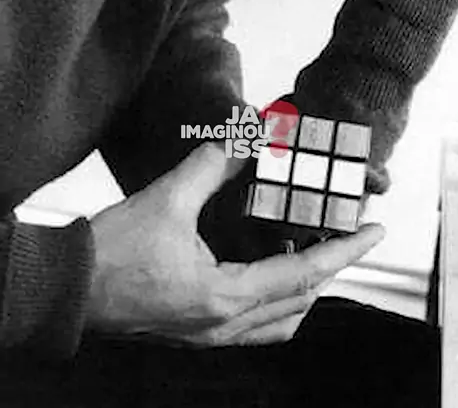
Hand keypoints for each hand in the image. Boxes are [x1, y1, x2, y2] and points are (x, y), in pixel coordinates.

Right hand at [87, 142, 383, 345]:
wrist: (68, 290)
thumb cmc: (112, 252)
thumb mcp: (166, 199)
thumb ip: (211, 165)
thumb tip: (243, 135)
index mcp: (223, 297)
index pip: (304, 275)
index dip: (344, 250)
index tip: (375, 232)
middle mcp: (223, 325)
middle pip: (299, 304)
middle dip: (328, 268)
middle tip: (342, 234)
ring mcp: (208, 336)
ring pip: (279, 323)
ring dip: (302, 290)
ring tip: (307, 252)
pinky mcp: (194, 333)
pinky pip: (254, 329)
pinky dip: (275, 305)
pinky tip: (265, 276)